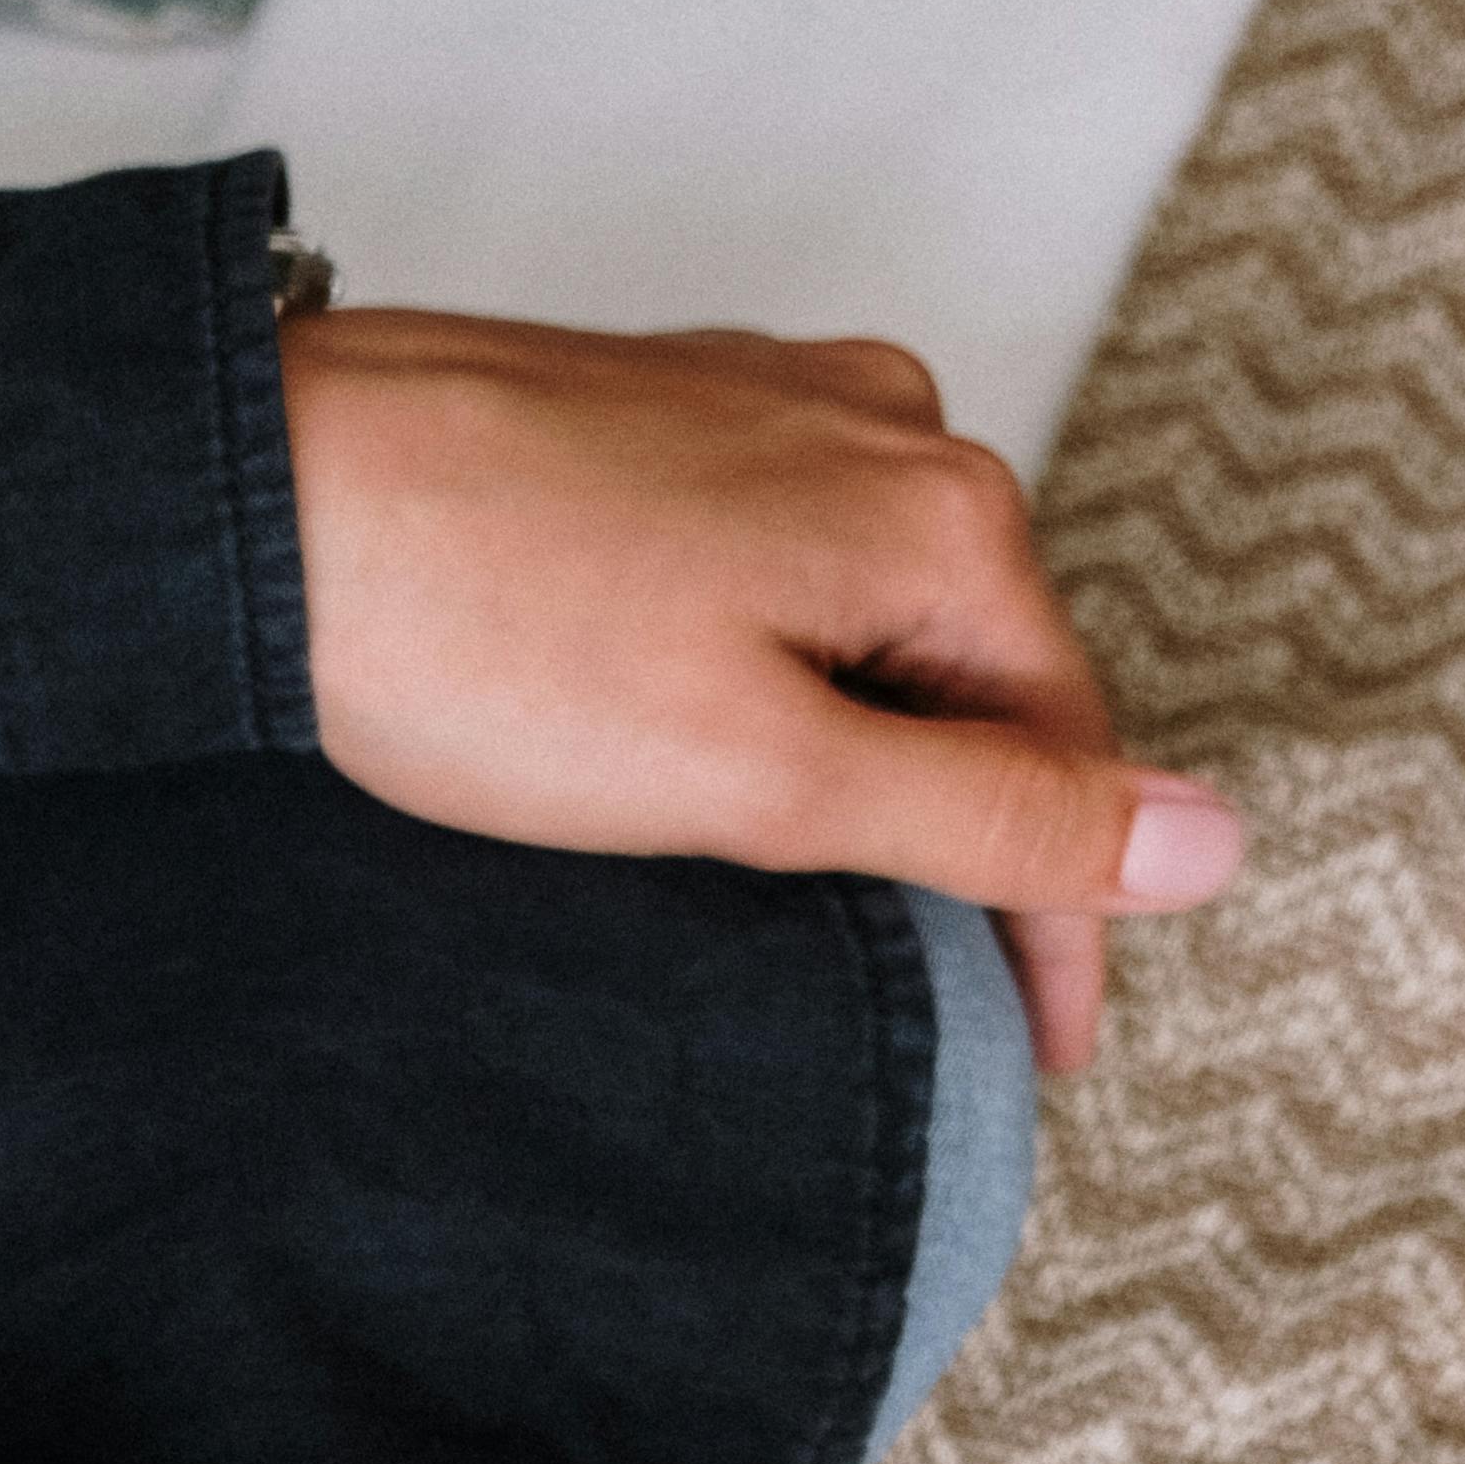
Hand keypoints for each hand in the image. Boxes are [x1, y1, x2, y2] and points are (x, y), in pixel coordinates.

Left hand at [276, 306, 1239, 1072]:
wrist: (254, 494)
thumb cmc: (485, 638)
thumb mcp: (771, 774)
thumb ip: (992, 817)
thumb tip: (1210, 843)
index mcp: (941, 512)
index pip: (1063, 748)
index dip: (1059, 922)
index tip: (1037, 1057)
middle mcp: (881, 426)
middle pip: (978, 675)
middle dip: (968, 834)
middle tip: (943, 999)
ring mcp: (762, 405)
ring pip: (872, 623)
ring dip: (868, 757)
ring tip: (824, 898)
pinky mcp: (653, 419)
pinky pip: (772, 573)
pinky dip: (775, 681)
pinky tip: (709, 755)